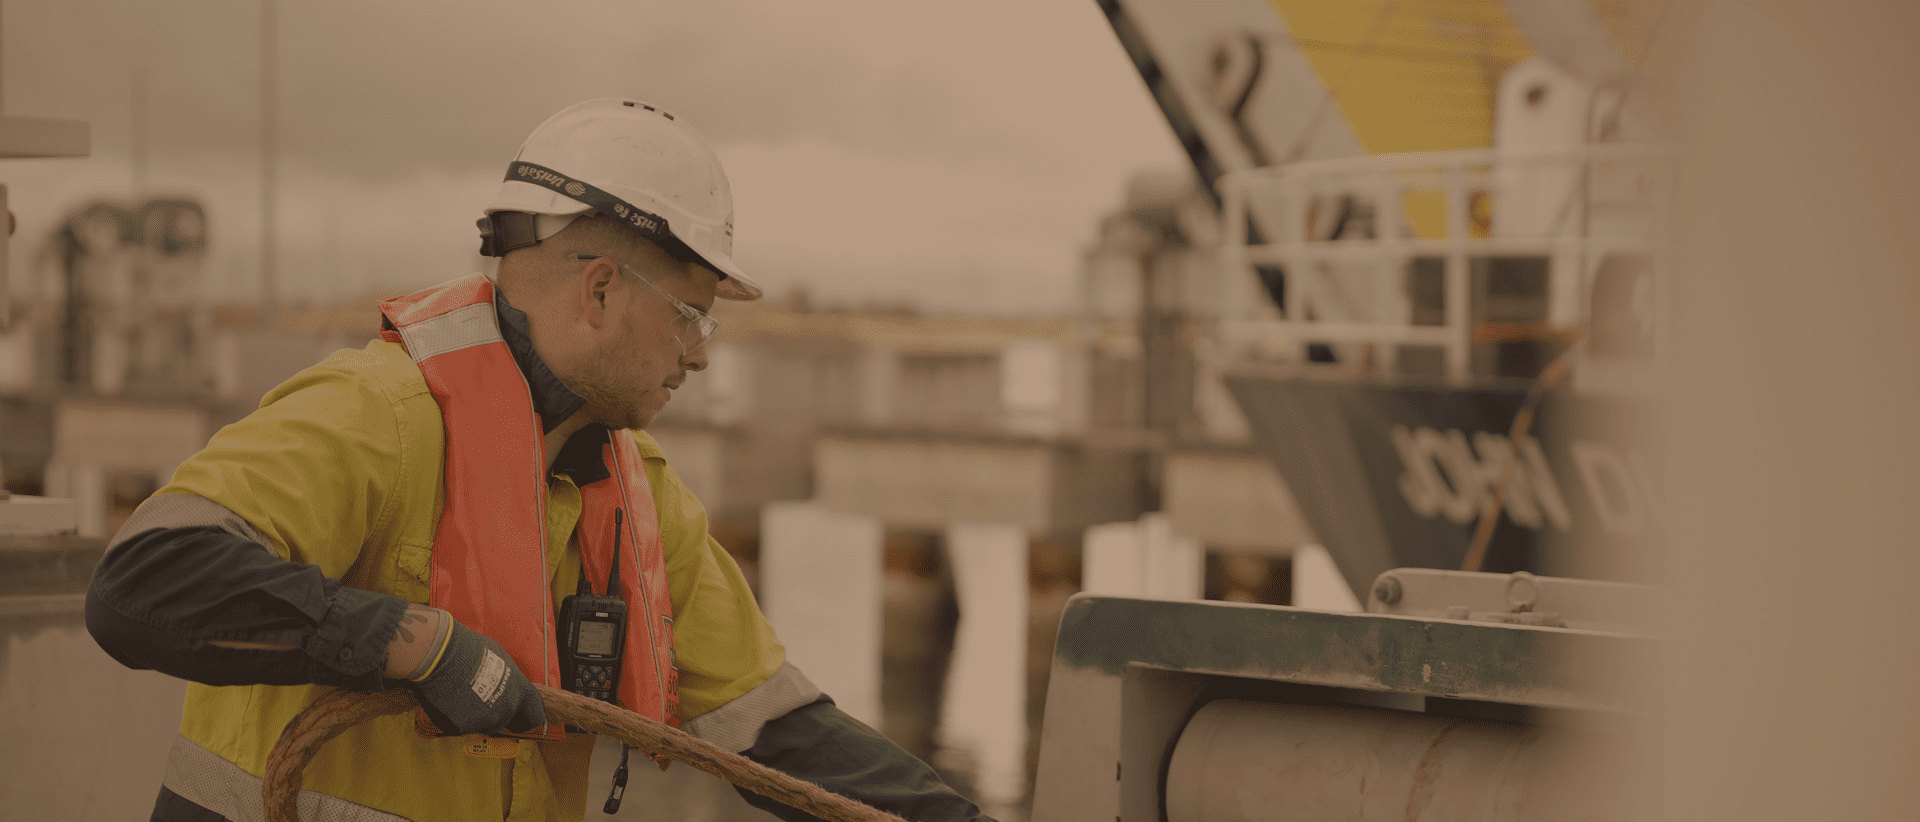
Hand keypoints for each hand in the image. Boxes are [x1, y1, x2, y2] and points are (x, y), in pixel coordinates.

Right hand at [404, 619, 544, 734]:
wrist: (440, 654)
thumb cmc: (468, 649)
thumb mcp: (499, 659)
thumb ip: (507, 680)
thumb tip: (505, 685)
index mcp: (519, 690)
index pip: (534, 714)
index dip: (526, 718)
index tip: (520, 721)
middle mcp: (506, 708)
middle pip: (503, 721)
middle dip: (492, 714)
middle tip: (477, 700)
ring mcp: (484, 720)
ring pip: (480, 725)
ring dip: (472, 716)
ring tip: (460, 694)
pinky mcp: (462, 727)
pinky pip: (459, 726)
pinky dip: (453, 717)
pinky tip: (447, 699)